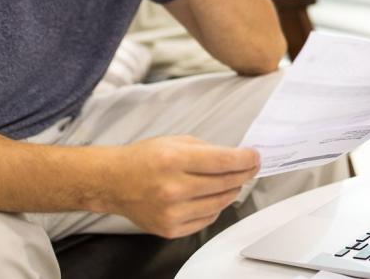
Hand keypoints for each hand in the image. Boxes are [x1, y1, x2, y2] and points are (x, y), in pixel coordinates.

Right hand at [101, 135, 259, 237]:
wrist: (114, 182)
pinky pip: (206, 219)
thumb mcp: (174, 141)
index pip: (223, 162)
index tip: (254, 157)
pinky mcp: (170, 228)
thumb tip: (234, 157)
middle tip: (251, 168)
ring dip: (232, 191)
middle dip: (244, 174)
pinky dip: (215, 208)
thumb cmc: (143, 159)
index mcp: (174, 160)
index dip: (245, 159)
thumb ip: (206, 149)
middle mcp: (173, 187)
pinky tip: (214, 197)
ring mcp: (171, 211)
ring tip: (234, 182)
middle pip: (224, 183)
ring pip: (219, 204)